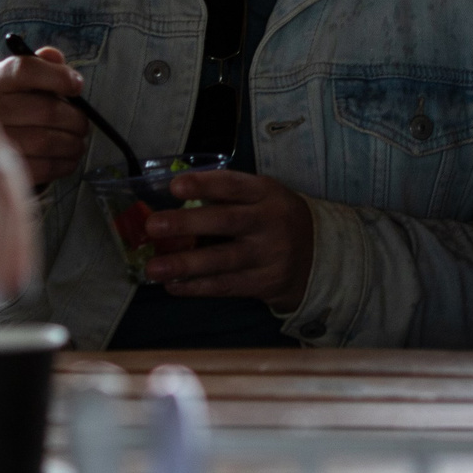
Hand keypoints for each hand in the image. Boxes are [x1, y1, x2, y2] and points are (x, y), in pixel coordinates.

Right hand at [0, 46, 89, 186]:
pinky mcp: (3, 170)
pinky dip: (65, 162)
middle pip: (47, 110)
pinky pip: (46, 167)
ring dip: (73, 143)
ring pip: (49, 141)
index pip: (25, 70)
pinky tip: (67, 157)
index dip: (58, 76)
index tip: (78, 86)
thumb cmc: (9, 107)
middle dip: (76, 118)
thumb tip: (56, 58)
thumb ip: (41, 65)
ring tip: (77, 141)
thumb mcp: (19, 81)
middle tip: (83, 123)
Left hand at [144, 170, 316, 308]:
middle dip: (188, 224)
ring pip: (223, 261)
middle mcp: (270, 222)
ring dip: (185, 265)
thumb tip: (175, 198)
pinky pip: (226, 286)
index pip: (233, 185)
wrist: (319, 256)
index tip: (174, 187)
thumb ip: (228, 196)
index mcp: (267, 193)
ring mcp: (269, 256)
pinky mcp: (265, 284)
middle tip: (153, 226)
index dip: (204, 185)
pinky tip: (173, 285)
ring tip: (153, 268)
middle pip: (227, 222)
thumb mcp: (263, 197)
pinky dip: (196, 287)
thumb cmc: (275, 219)